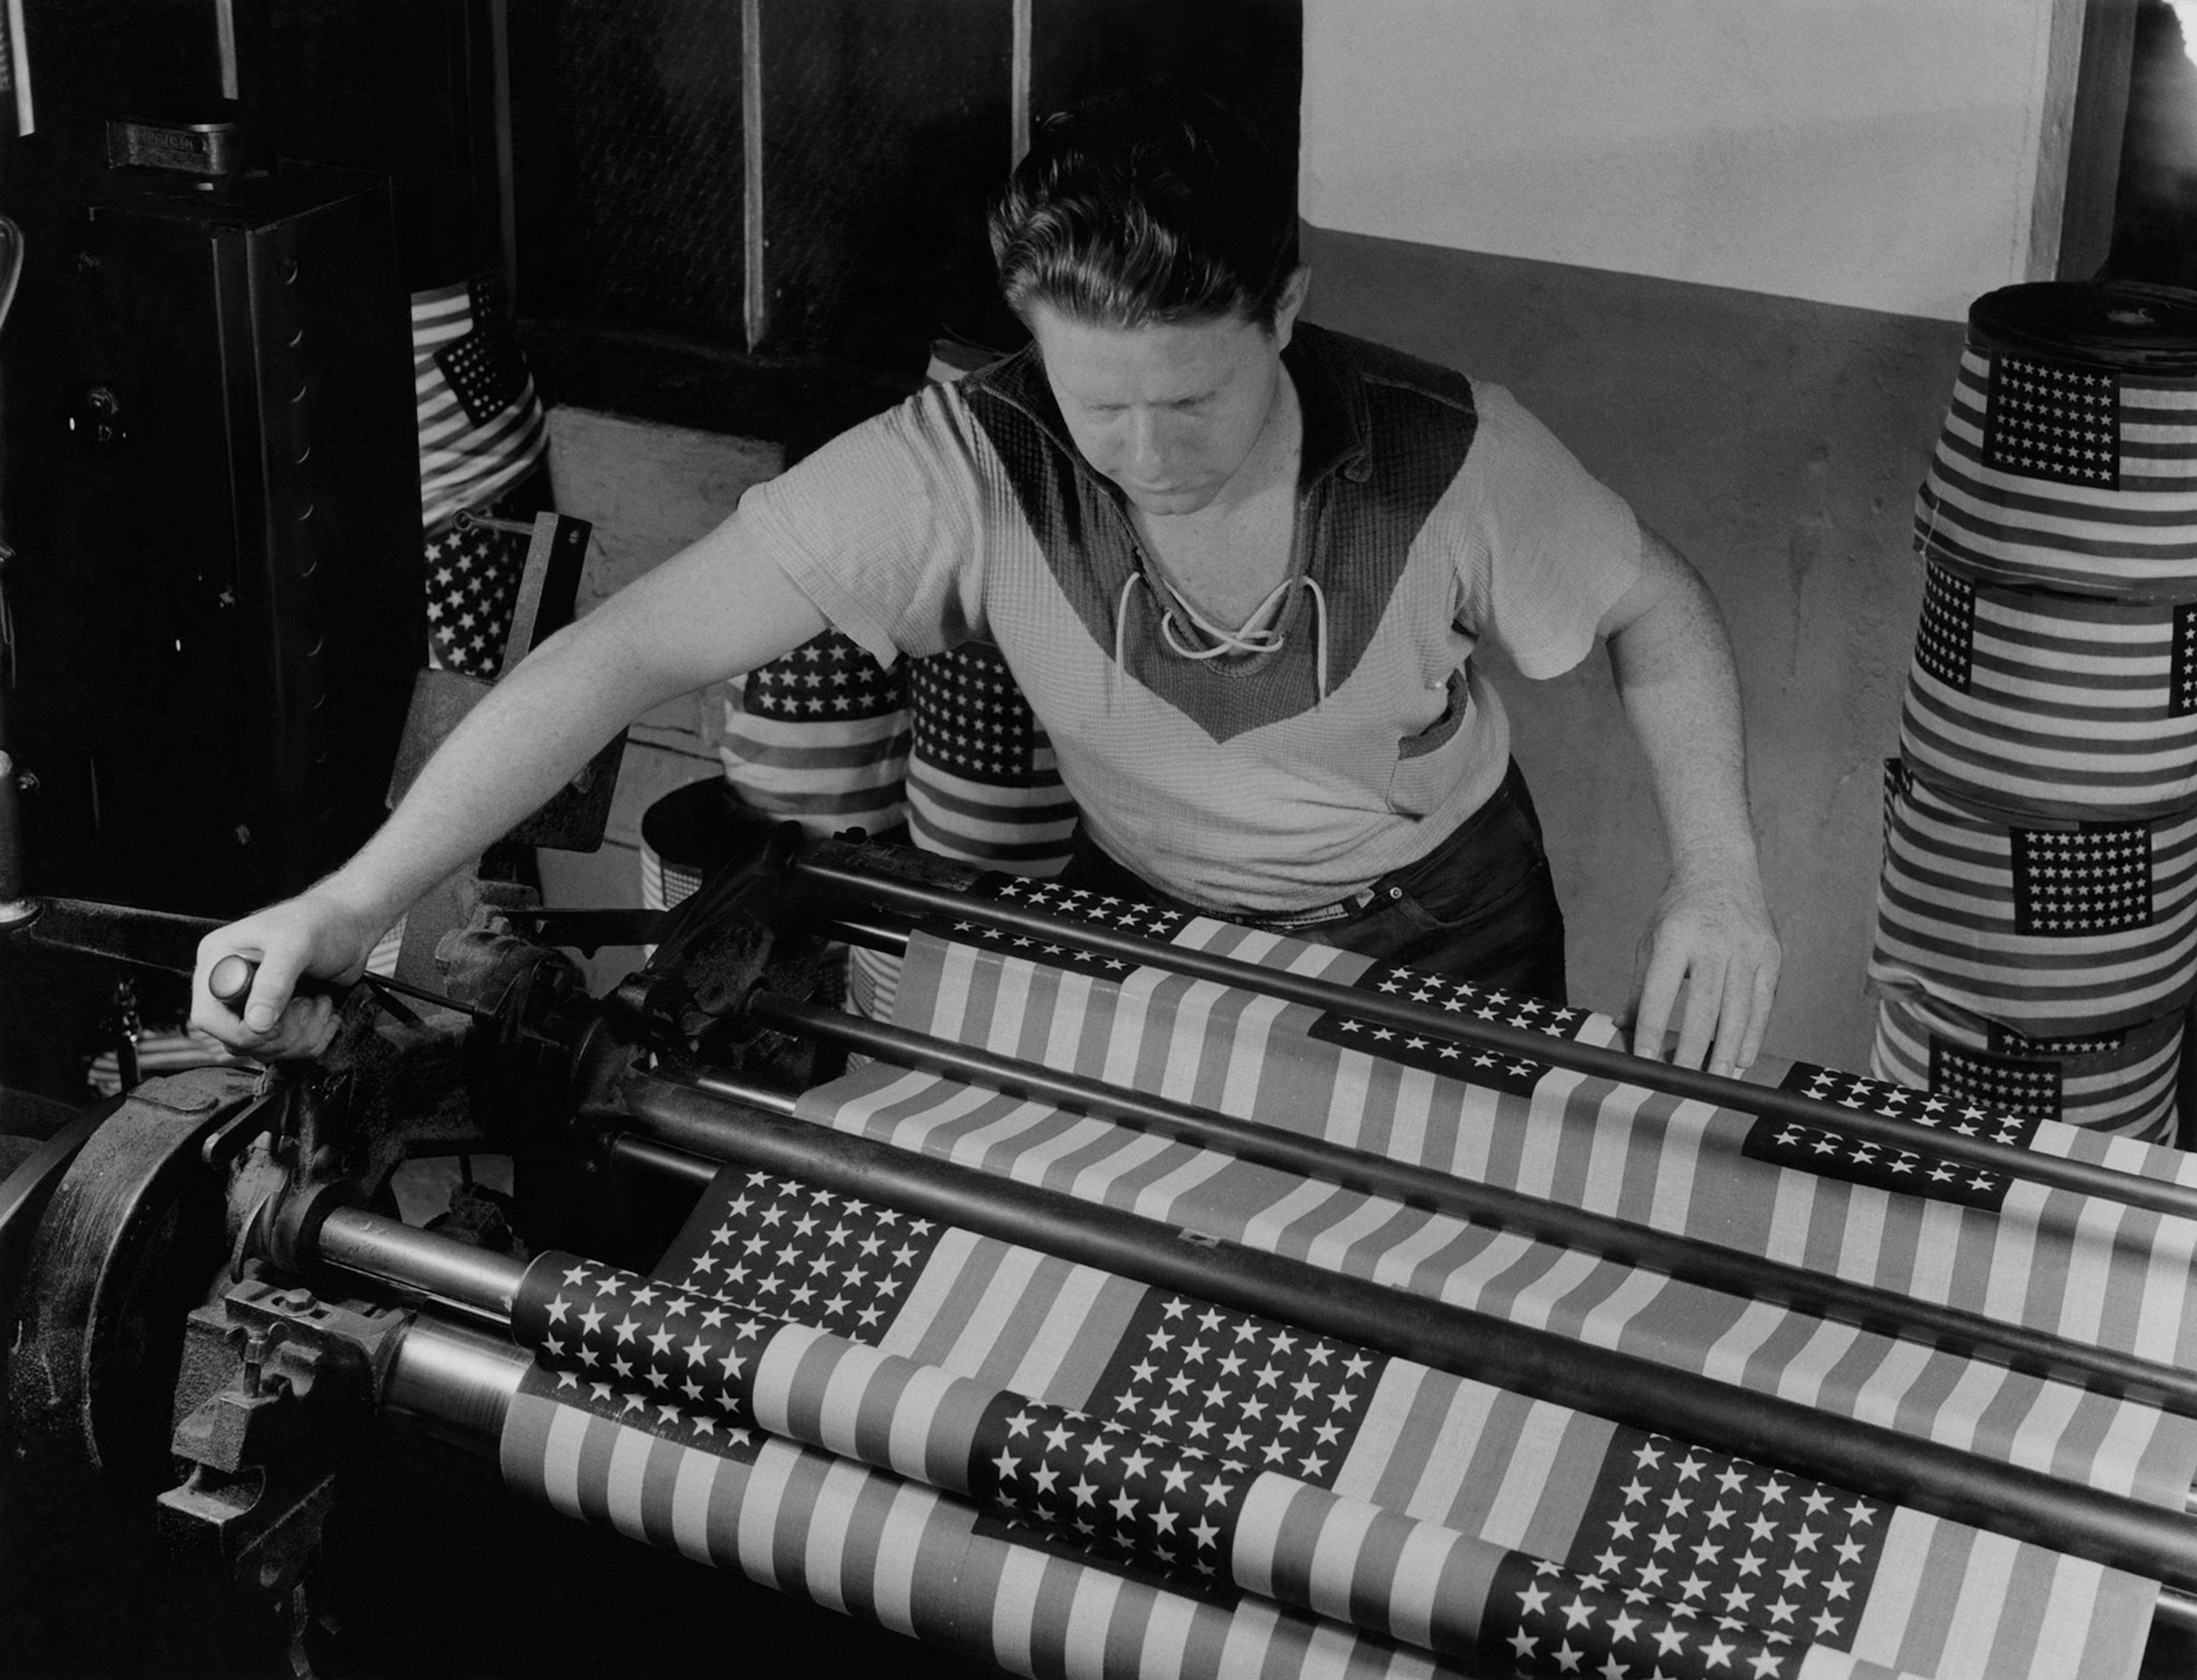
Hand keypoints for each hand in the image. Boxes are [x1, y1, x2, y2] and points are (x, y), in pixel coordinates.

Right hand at [190, 890, 380, 1059]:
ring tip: (320, 1003)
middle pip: (237, 1041)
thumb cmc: (322, 922)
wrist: (352, 927)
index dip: (243, 1031)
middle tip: (309, 1005)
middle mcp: (230, 985)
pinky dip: (313, 1038)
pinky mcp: (277, 1017)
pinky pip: (286, 1049)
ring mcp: (253, 1003)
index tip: (278, 1024)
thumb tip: (255, 1024)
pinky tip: (325, 1010)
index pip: (207, 1017)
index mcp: (218, 960)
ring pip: (263, 1050)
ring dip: (301, 1037)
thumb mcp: (296, 945)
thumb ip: (274, 982)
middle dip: (281, 1035)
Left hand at [1628, 862, 1780, 1075]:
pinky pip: (1764, 1003)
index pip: (1659, 992)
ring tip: (1716, 1080)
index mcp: (1675, 937)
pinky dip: (1754, 1034)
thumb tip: (1620, 1027)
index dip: (1650, 1028)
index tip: (1644, 1060)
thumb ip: (1638, 988)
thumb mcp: (1650, 941)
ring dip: (1726, 1050)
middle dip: (1692, 1048)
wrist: (1720, 870)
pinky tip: (1742, 1059)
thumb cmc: (1678, 913)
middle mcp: (1713, 942)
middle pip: (1704, 1006)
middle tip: (1683, 1081)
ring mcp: (1747, 948)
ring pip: (1738, 1010)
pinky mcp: (1771, 955)